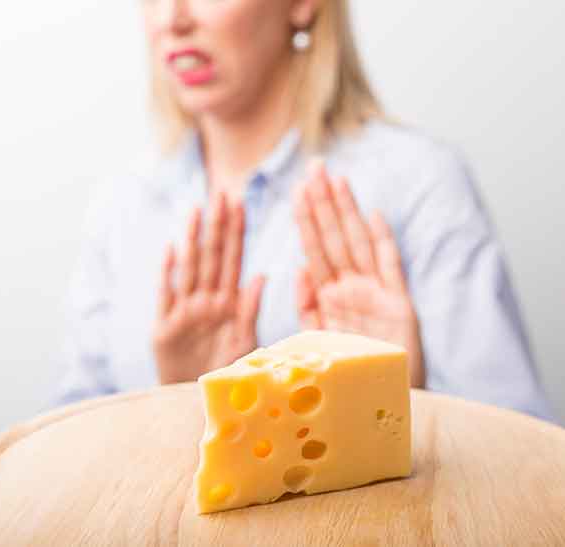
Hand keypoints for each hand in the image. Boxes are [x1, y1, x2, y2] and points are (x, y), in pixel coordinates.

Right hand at [153, 194, 265, 383]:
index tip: (239, 202)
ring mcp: (185, 312)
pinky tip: (170, 249)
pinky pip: (166, 296)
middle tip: (219, 192)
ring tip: (195, 210)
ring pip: (189, 269)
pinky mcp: (165, 329)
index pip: (233, 260)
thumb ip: (251, 309)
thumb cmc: (228, 374)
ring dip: (192, 240)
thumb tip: (262, 274)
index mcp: (229, 304)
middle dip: (216, 225)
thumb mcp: (246, 343)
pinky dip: (167, 273)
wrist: (200, 405)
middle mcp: (207, 302)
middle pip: (211, 257)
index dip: (236, 231)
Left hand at [293, 161, 424, 386]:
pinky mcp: (400, 307)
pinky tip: (375, 215)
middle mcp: (352, 289)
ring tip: (336, 181)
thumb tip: (298, 268)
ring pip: (358, 245)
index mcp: (330, 296)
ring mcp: (377, 294)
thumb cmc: (349, 373)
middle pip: (334, 239)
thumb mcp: (316, 340)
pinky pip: (390, 270)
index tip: (296, 190)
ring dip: (347, 213)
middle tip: (313, 168)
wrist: (381, 403)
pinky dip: (384, 243)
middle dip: (323, 204)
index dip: (306, 220)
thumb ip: (307, 305)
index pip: (314, 250)